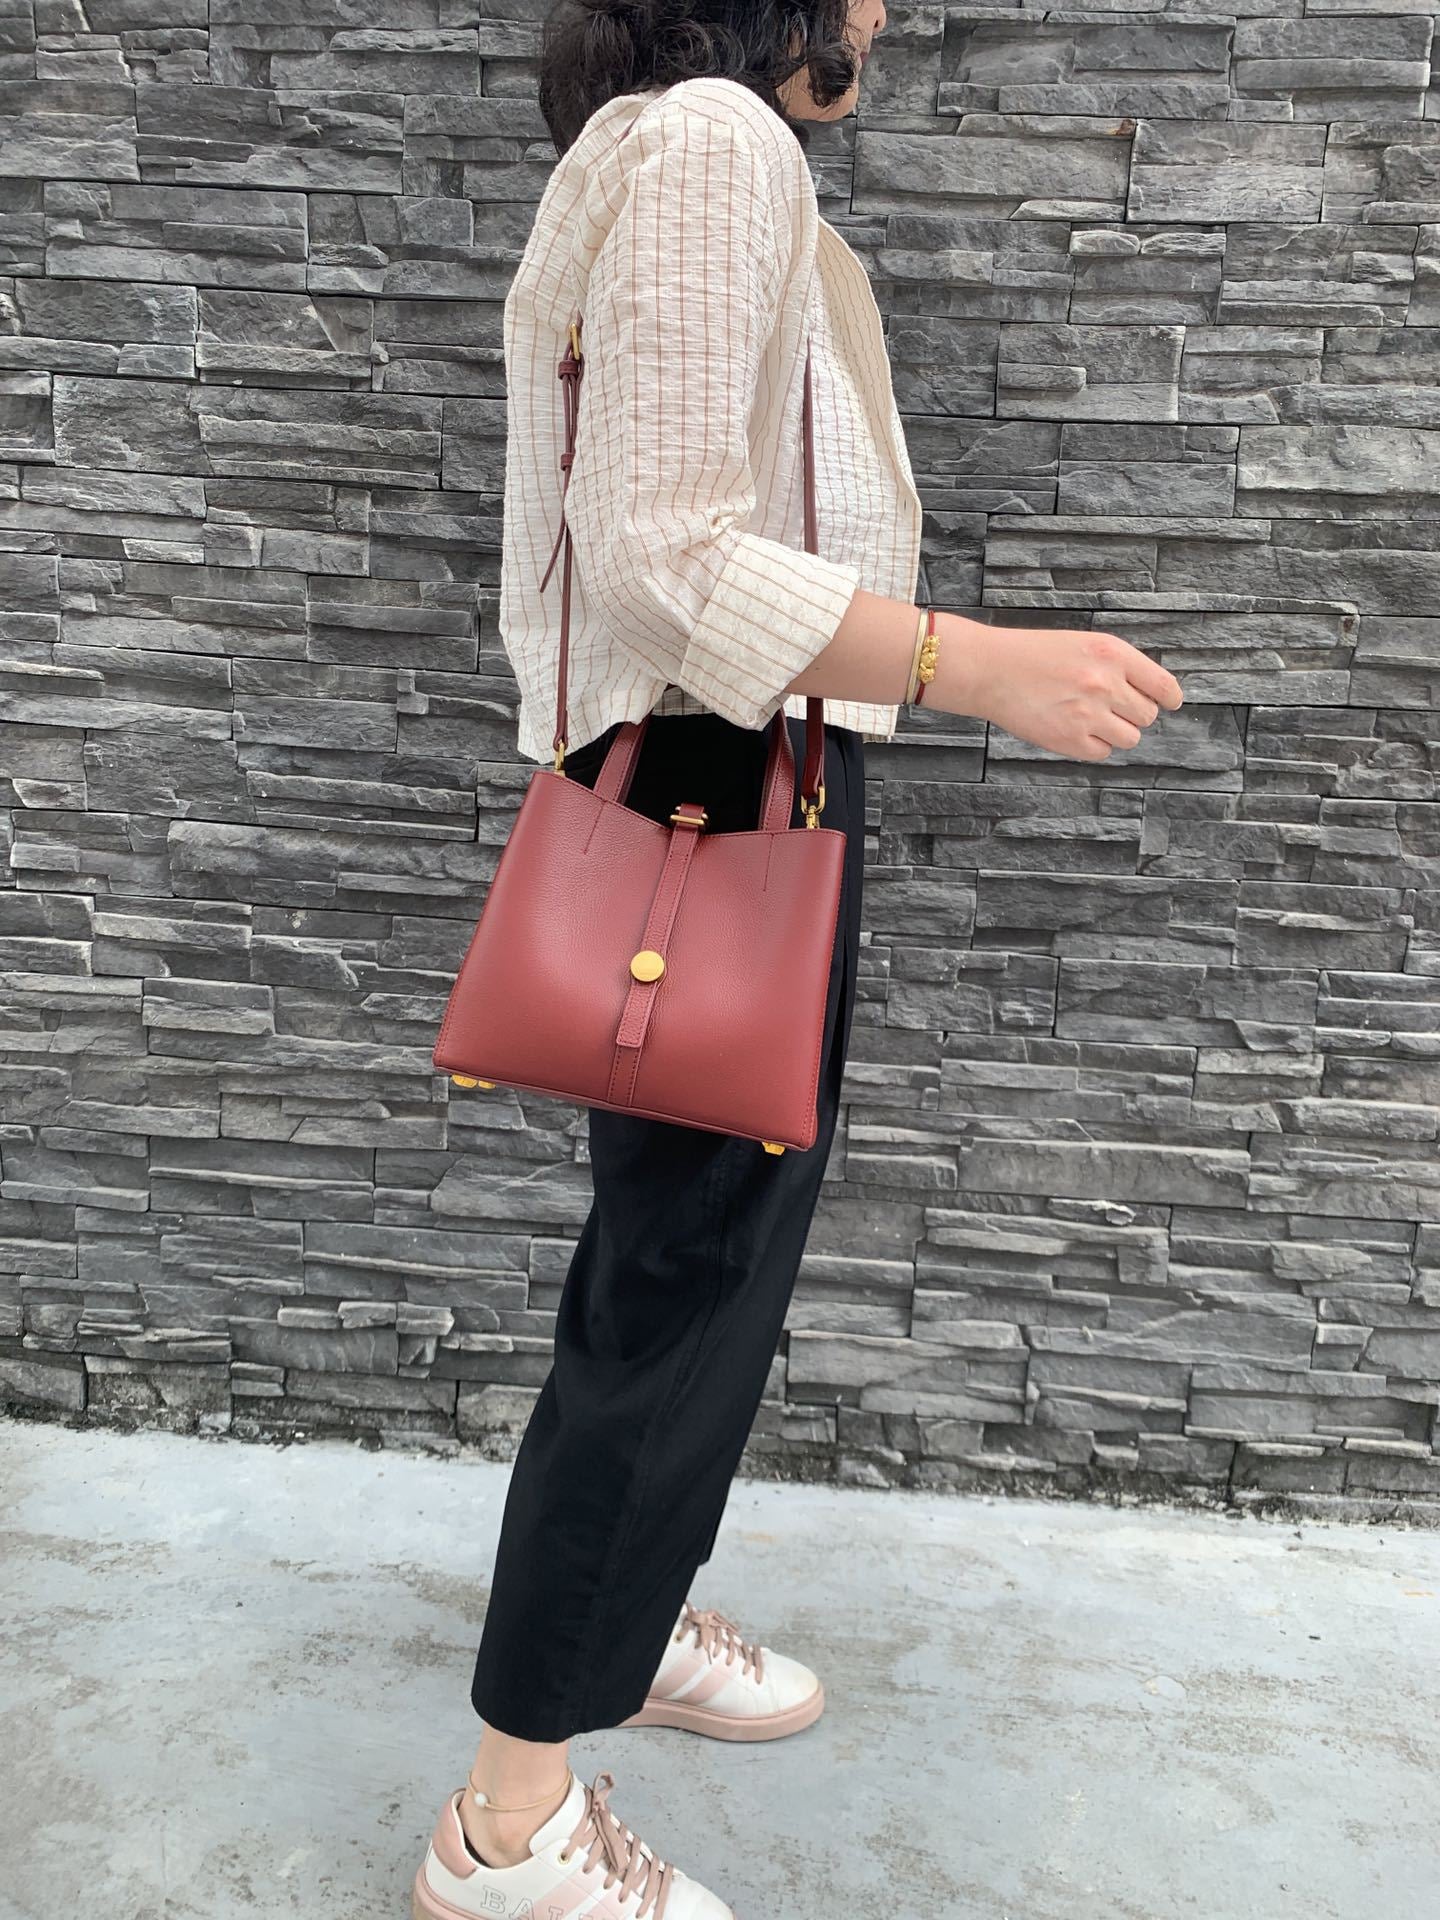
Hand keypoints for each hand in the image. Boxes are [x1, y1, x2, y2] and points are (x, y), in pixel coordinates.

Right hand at [936, 618, 1183, 762]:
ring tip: (1090, 719)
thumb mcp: (1083, 644)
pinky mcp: (1070, 740)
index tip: (1169, 703)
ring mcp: (1088, 714)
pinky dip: (1093, 745)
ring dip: (1115, 732)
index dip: (1170, 698)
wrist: (990, 670)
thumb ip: (1117, 666)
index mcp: (1112, 654)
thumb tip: (1148, 694)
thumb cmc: (1032, 655)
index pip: (1162, 685)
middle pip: (1147, 715)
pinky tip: (1074, 730)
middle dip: (1132, 713)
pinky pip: (1103, 753)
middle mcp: (1105, 684)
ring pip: (1130, 738)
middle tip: (1108, 707)